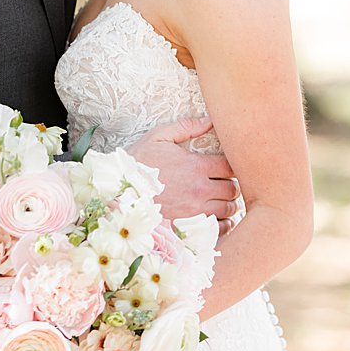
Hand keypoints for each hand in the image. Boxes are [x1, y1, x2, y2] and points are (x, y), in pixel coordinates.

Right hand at [127, 116, 240, 233]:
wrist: (115, 194)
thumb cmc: (137, 164)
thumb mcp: (158, 137)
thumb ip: (187, 127)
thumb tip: (210, 121)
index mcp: (197, 166)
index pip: (231, 167)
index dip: (231, 167)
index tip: (222, 168)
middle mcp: (200, 190)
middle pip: (233, 189)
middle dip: (230, 186)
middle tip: (222, 185)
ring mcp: (195, 211)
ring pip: (228, 209)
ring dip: (227, 205)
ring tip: (218, 201)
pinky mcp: (188, 229)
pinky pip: (217, 229)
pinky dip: (221, 224)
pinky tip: (214, 218)